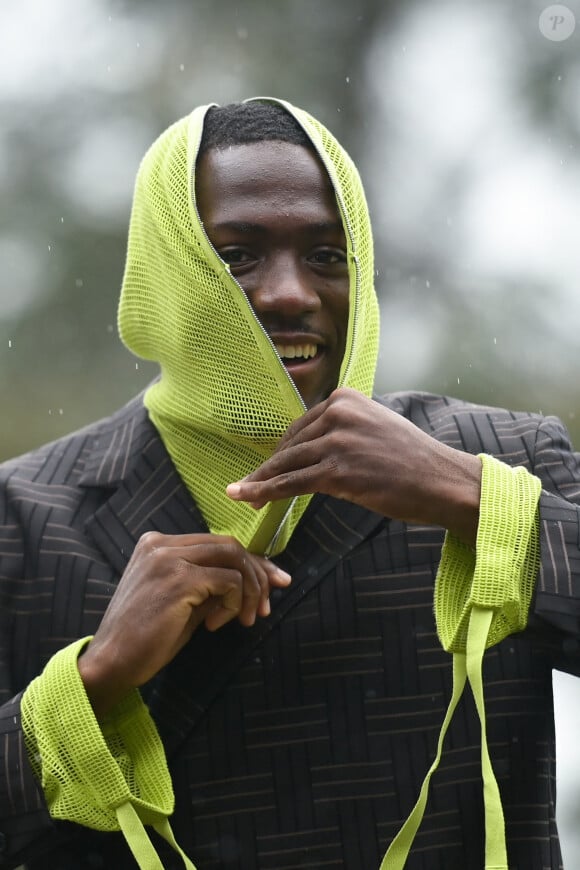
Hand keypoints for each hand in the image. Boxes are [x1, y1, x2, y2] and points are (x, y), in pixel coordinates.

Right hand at [78, 532, 290, 717]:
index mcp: (159, 544)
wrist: (112, 663)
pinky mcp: (179, 579)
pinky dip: (233, 604)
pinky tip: (213, 625)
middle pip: (230, 546)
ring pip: (234, 558)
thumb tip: (260, 578)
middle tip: (263, 609)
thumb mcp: (185, 602)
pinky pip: (229, 581)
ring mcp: (168, 558)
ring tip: (242, 620)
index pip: (218, 543)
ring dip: (249, 591)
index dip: (252, 563)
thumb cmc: (147, 638)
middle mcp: (161, 544)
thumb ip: (214, 584)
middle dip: (258, 575)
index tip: (274, 583)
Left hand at [227, 388, 480, 542]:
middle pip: (290, 445)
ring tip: (241, 495)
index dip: (282, 452)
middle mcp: (338, 413)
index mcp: (345, 398)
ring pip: (286, 465)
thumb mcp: (375, 428)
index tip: (267, 468)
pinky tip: (247, 498)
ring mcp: (337, 441)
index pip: (301, 426)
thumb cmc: (413, 461)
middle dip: (268, 468)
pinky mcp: (338, 471)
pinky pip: (291, 483)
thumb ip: (343, 430)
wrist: (442, 481)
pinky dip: (264, 491)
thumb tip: (311, 448)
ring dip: (259, 482)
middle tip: (247, 487)